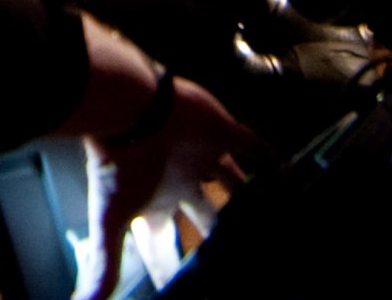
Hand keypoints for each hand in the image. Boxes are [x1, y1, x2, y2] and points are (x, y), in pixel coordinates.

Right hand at [87, 72, 254, 299]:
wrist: (130, 108)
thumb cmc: (117, 162)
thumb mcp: (112, 217)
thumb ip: (106, 260)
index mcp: (154, 202)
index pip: (165, 241)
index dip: (172, 264)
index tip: (185, 285)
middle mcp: (179, 180)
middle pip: (207, 214)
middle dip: (223, 234)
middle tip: (246, 254)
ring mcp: (201, 155)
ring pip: (232, 181)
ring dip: (249, 197)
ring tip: (273, 218)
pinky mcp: (221, 132)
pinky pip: (252, 146)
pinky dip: (269, 159)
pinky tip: (285, 171)